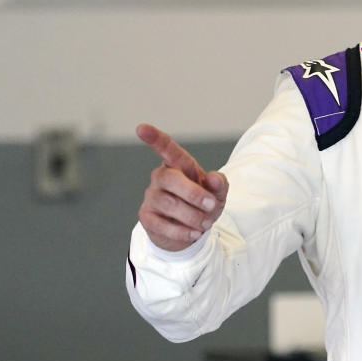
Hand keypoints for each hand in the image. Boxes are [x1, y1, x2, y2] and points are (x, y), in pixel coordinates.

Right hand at [136, 123, 228, 251]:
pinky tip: (194, 233)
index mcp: (179, 166)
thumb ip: (220, 184)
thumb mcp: (218, 194)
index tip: (141, 128)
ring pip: (169, 204)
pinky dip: (182, 231)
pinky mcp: (146, 217)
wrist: (192, 230)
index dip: (154, 138)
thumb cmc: (204, 204)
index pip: (166, 148)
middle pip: (170, 178)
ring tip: (206, 222)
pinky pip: (161, 224)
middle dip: (194, 194)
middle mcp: (161, 177)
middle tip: (212, 206)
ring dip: (193, 216)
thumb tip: (216, 178)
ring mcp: (151, 197)